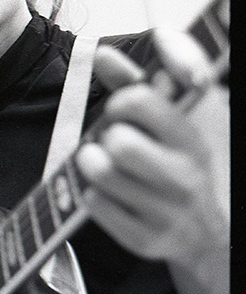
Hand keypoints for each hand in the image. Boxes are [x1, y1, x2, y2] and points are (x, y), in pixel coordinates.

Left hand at [76, 29, 227, 268]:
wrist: (201, 232)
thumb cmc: (173, 162)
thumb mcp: (163, 121)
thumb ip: (133, 83)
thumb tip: (103, 54)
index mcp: (190, 138)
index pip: (139, 101)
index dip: (121, 102)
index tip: (123, 111)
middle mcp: (184, 175)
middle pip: (119, 142)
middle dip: (106, 137)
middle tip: (113, 142)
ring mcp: (166, 211)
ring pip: (101, 173)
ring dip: (92, 163)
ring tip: (103, 163)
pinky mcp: (144, 239)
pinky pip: (94, 204)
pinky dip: (92, 194)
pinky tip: (108, 193)